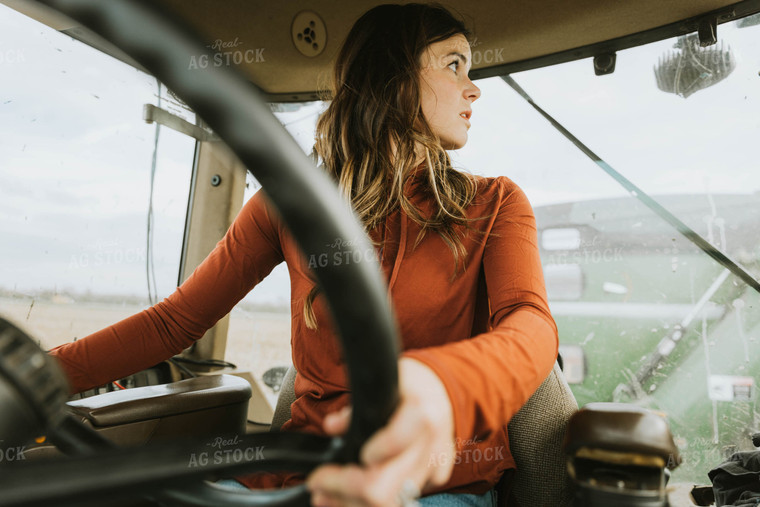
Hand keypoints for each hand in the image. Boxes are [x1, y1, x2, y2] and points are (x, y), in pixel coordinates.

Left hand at [306, 357, 455, 506]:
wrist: (445, 388)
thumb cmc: (411, 383)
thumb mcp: (383, 383)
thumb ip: (357, 407)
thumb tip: (332, 426)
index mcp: (420, 415)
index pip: (389, 449)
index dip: (360, 460)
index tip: (328, 467)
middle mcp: (430, 445)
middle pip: (383, 489)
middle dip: (343, 491)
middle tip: (318, 485)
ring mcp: (434, 466)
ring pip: (391, 503)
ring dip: (353, 502)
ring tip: (327, 494)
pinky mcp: (435, 478)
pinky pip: (402, 498)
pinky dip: (373, 501)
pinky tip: (352, 494)